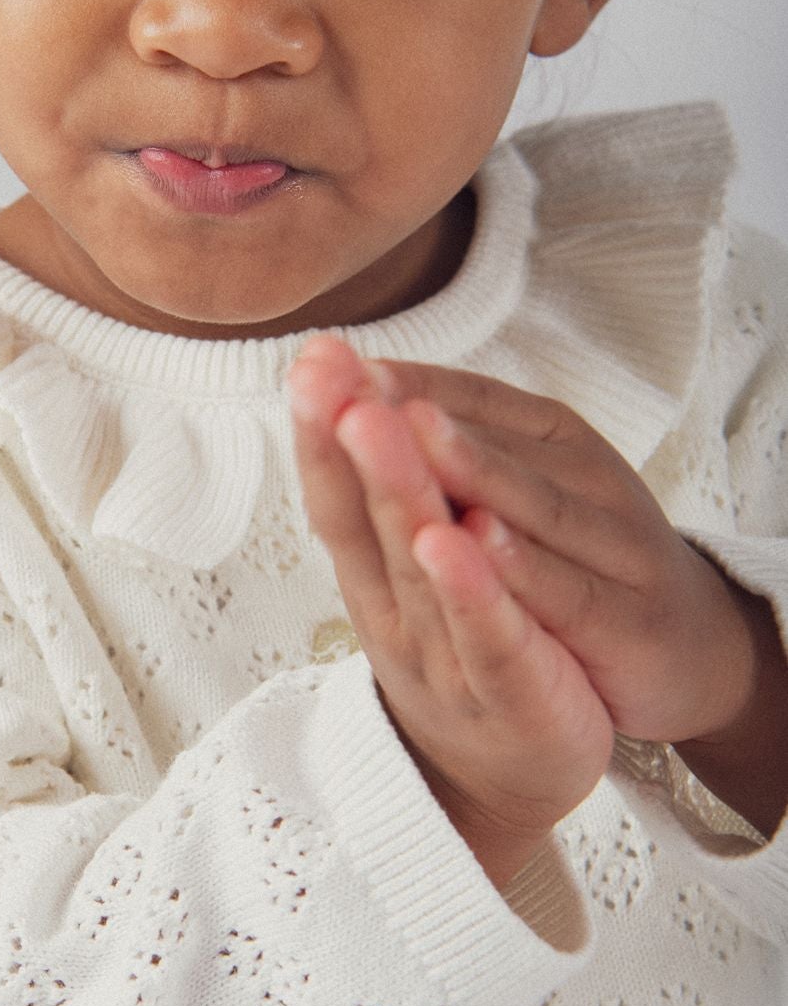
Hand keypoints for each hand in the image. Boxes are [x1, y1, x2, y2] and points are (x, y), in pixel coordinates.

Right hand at [289, 336, 617, 875]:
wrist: (502, 781)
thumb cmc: (459, 653)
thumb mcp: (407, 574)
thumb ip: (381, 499)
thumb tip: (355, 396)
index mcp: (374, 574)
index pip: (339, 491)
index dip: (322, 427)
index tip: (313, 356)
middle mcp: (396, 609)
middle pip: (365, 516)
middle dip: (347, 437)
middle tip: (323, 368)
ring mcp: (447, 653)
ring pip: (417, 565)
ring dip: (394, 489)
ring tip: (375, 422)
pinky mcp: (512, 692)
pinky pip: (487, 634)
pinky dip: (467, 587)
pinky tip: (452, 538)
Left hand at [356, 350, 760, 748]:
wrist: (681, 647)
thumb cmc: (572, 554)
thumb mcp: (515, 487)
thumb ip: (451, 442)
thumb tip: (352, 383)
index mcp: (549, 434)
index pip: (467, 395)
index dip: (395, 380)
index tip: (324, 358)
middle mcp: (584, 473)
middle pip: (490, 439)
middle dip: (412, 411)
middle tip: (348, 380)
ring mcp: (615, 542)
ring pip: (532, 504)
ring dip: (468, 467)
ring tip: (407, 431)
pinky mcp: (628, 617)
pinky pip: (566, 589)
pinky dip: (518, 565)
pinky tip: (470, 539)